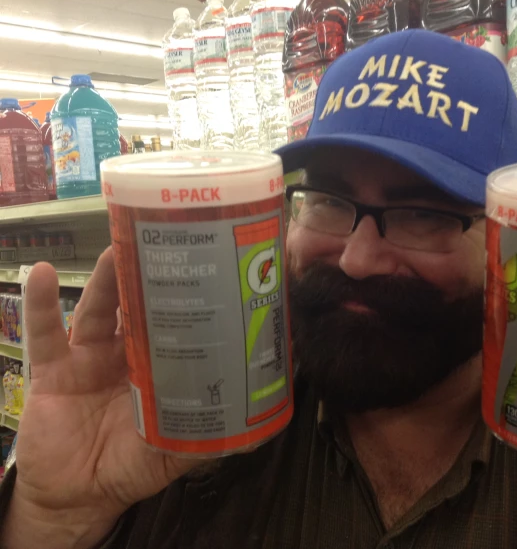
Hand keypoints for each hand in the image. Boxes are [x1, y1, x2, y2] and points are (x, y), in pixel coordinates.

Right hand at [5, 249, 199, 548]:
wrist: (78, 497)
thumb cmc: (130, 467)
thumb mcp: (175, 451)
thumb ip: (207, 435)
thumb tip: (255, 430)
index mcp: (157, 366)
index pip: (174, 322)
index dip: (186, 297)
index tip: (205, 268)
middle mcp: (124, 354)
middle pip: (137, 306)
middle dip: (148, 275)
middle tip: (163, 242)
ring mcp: (87, 358)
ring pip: (97, 309)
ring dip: (105, 278)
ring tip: (115, 249)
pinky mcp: (52, 371)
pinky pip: (43, 333)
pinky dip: (39, 303)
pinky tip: (39, 272)